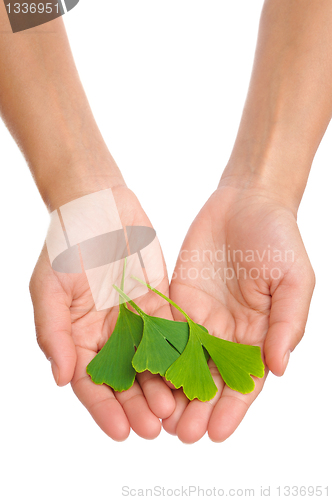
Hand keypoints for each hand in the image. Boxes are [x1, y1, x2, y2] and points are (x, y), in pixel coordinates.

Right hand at [30, 185, 175, 440]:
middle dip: (139, 404)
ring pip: (152, 361)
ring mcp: (136, 320)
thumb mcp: (49, 289)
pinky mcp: (160, 302)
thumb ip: (54, 333)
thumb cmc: (65, 246)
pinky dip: (181, 353)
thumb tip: (62, 379)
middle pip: (125, 379)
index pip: (91, 382)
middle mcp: (109, 334)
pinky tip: (193, 371)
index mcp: (79, 336)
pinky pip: (172, 331)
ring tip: (177, 408)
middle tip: (156, 427)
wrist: (97, 206)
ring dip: (163, 385)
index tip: (120, 431)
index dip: (104, 408)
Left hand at [163, 181, 314, 442]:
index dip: (232, 408)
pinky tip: (143, 373)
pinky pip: (164, 329)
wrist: (247, 200)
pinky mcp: (177, 298)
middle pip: (210, 378)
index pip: (245, 380)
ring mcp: (200, 316)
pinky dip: (155, 354)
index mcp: (258, 333)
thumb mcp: (293, 281)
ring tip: (159, 416)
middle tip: (181, 433)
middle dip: (197, 407)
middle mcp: (227, 331)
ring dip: (172, 389)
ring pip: (183, 361)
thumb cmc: (278, 238)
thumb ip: (286, 323)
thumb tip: (279, 367)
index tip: (217, 432)